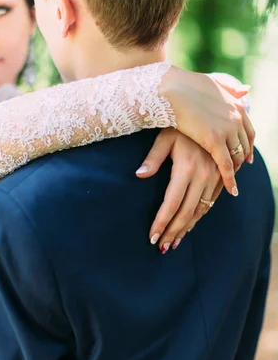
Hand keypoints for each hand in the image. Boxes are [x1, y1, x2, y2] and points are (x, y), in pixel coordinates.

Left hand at [136, 129, 221, 251]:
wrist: (213, 113)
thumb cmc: (182, 124)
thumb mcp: (164, 136)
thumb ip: (153, 158)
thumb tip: (138, 175)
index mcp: (186, 168)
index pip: (172, 204)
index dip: (162, 222)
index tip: (152, 237)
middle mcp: (202, 175)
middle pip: (186, 212)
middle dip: (173, 232)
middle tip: (162, 247)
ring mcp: (214, 176)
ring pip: (200, 210)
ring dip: (187, 228)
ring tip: (174, 242)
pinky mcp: (221, 176)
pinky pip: (211, 202)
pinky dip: (200, 216)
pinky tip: (190, 225)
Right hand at [158, 67, 254, 196]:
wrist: (172, 88)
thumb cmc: (185, 86)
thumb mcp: (215, 83)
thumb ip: (230, 88)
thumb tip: (247, 89)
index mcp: (236, 106)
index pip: (248, 132)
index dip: (247, 146)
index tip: (246, 157)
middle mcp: (236, 119)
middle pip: (245, 146)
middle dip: (241, 160)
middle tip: (237, 172)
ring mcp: (227, 129)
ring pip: (236, 157)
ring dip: (235, 171)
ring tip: (231, 182)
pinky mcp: (214, 140)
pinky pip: (226, 164)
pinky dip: (230, 178)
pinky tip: (231, 189)